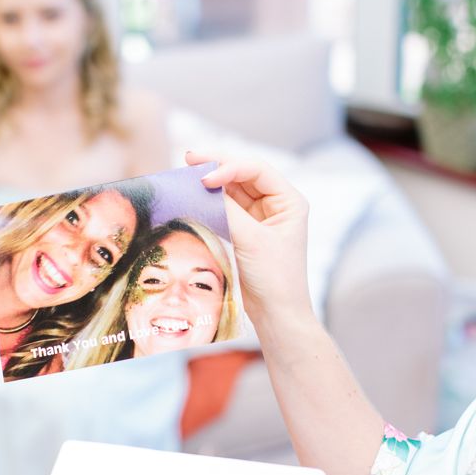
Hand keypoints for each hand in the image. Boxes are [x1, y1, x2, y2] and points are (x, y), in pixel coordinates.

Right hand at [187, 152, 311, 325]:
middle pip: (243, 174)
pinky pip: (224, 208)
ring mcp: (259, 218)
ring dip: (211, 183)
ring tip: (186, 175)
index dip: (230, 166)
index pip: (257, 170)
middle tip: (188, 159)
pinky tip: (193, 197)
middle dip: (217, 166)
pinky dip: (209, 202)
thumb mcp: (252, 240)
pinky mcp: (244, 232)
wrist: (275, 315)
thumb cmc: (274, 278)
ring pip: (232, 190)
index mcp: (288, 201)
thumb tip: (204, 185)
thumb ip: (229, 210)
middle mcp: (275, 204)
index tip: (205, 178)